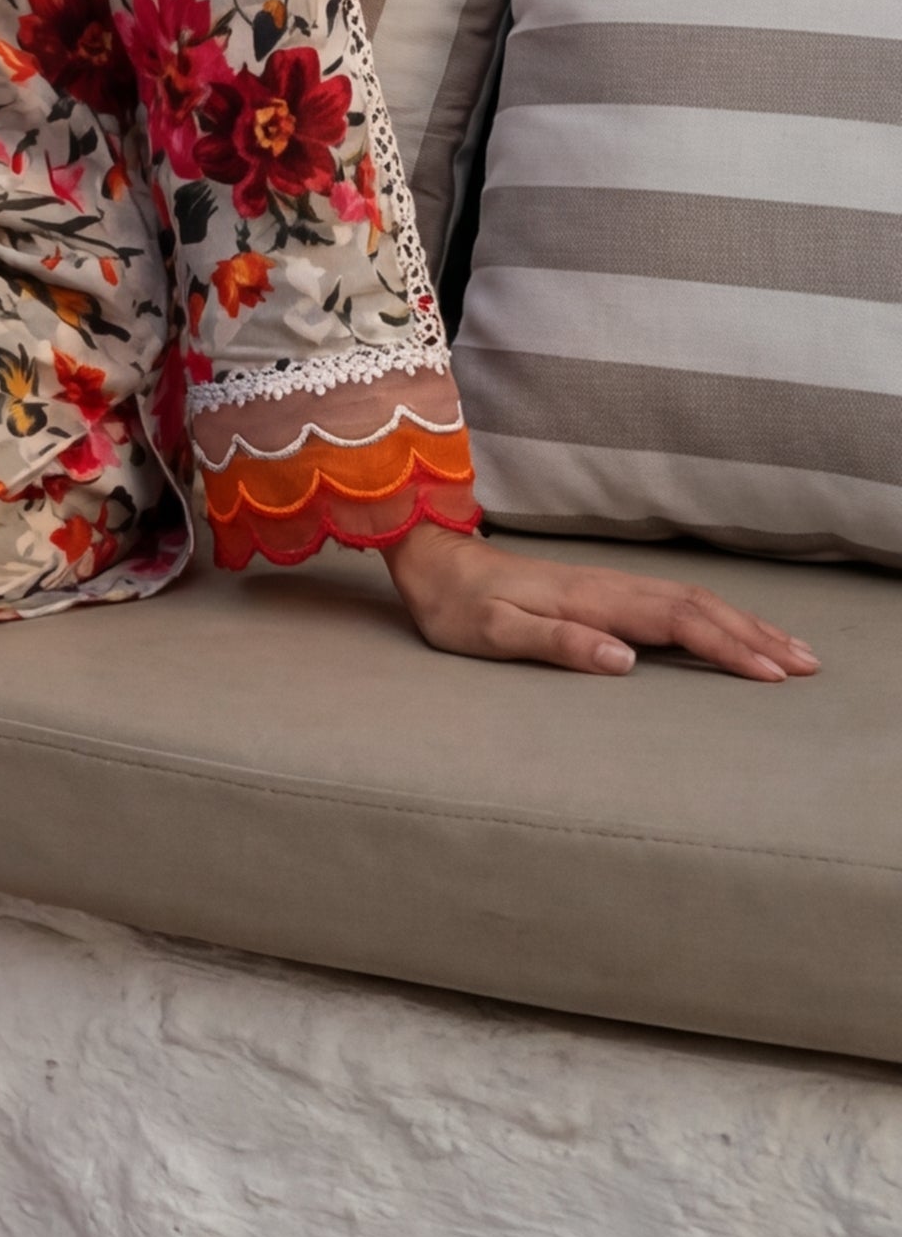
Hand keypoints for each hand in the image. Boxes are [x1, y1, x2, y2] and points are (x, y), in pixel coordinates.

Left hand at [388, 527, 817, 682]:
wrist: (430, 561)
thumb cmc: (456, 606)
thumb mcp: (493, 633)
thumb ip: (557, 644)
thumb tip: (624, 661)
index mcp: (591, 600)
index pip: (676, 623)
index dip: (726, 648)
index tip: (770, 674)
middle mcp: (609, 588)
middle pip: (699, 608)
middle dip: (755, 635)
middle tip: (806, 665)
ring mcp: (608, 587)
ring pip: (692, 601)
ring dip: (743, 623)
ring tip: (790, 648)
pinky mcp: (602, 592)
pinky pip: (673, 603)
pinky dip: (714, 616)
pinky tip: (730, 628)